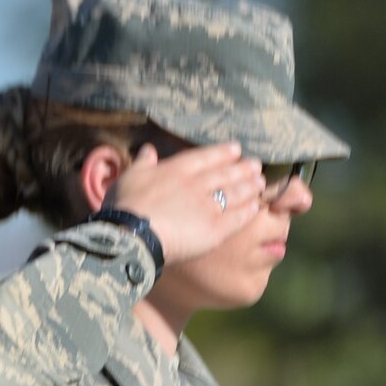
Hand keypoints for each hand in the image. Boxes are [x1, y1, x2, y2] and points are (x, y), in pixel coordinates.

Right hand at [105, 142, 265, 265]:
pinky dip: (249, 210)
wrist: (132, 235)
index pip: (207, 157)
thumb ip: (143, 163)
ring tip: (260, 183)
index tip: (236, 149)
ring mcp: (210, 206)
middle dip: (244, 168)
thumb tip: (148, 149)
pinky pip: (238, 217)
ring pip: (237, 192)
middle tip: (256, 166)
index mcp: (178, 169)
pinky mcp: (216, 228)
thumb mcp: (130, 177)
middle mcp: (199, 184)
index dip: (224, 152)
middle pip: (227, 173)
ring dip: (250, 187)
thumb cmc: (125, 206)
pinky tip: (256, 206)